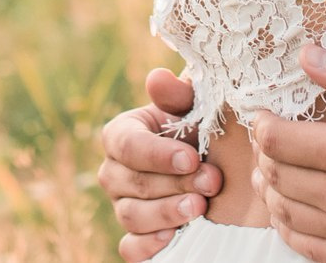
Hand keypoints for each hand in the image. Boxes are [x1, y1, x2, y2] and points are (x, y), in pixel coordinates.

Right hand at [97, 69, 220, 259]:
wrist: (212, 158)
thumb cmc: (199, 127)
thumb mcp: (194, 106)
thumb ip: (177, 94)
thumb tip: (157, 79)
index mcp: (121, 133)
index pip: (127, 145)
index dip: (158, 154)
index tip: (191, 158)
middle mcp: (113, 171)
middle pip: (132, 183)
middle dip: (174, 183)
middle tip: (211, 181)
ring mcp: (121, 205)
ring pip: (131, 215)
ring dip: (167, 213)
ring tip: (200, 207)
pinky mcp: (134, 234)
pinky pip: (130, 247)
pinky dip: (148, 245)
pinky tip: (174, 236)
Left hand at [249, 46, 325, 262]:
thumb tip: (310, 56)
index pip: (277, 140)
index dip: (262, 125)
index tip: (264, 116)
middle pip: (277, 176)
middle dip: (265, 155)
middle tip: (268, 141)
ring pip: (287, 216)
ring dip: (273, 192)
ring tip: (273, 175)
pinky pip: (309, 250)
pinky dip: (292, 230)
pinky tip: (294, 215)